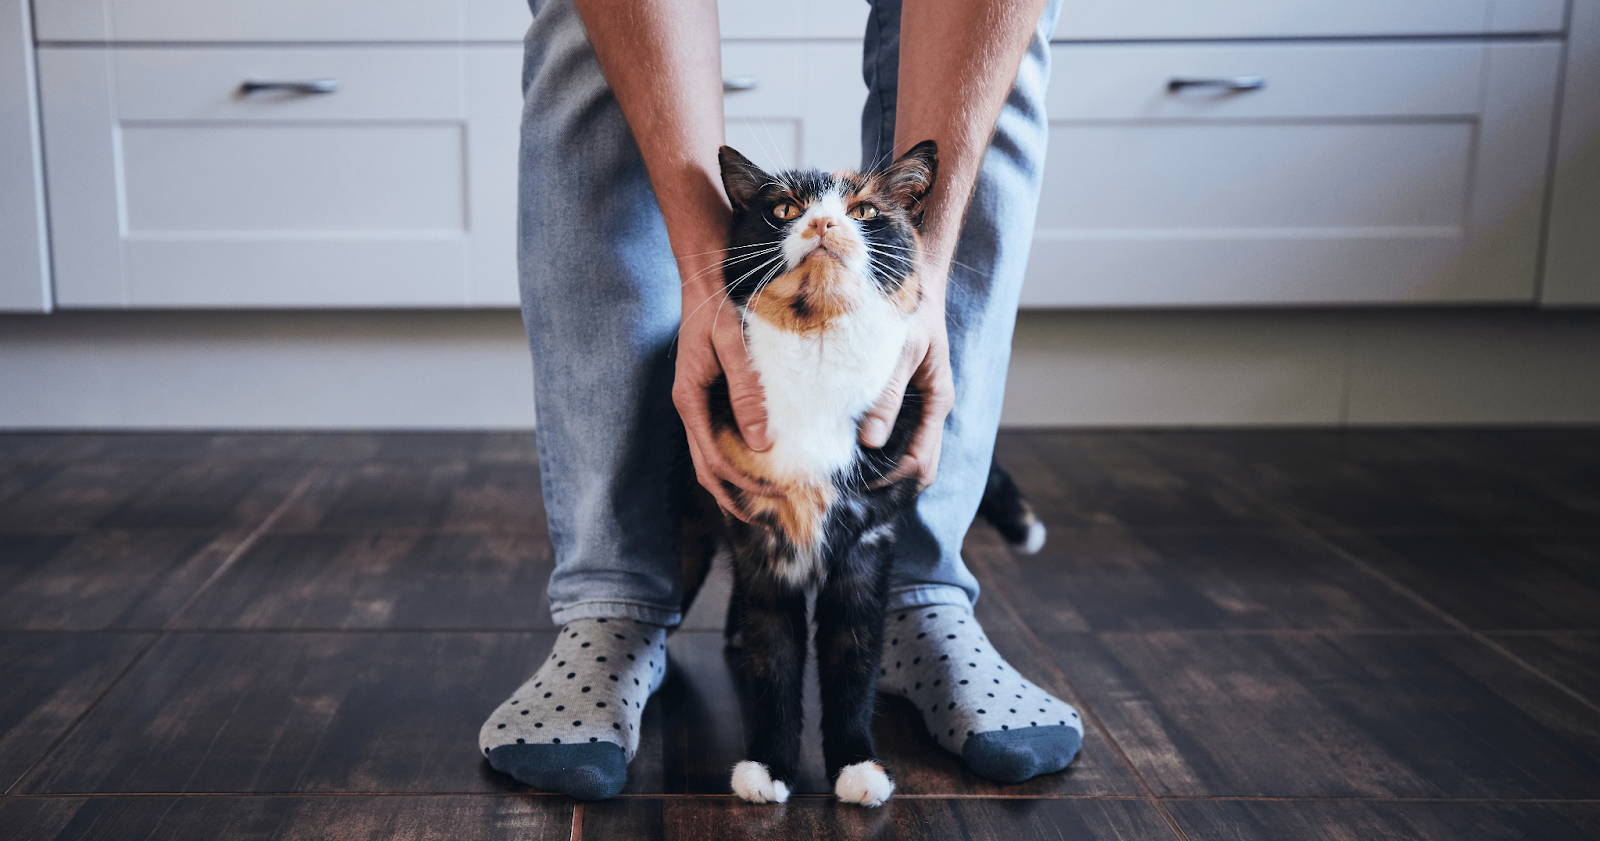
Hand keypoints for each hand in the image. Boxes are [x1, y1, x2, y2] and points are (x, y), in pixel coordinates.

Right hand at [673, 276, 774, 520]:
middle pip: (707, 470)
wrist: (703, 285)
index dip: (744, 482)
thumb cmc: (717, 310)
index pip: (714, 459)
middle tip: (774, 513)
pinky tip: (762, 465)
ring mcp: (697, 406)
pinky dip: (738, 459)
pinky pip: (720, 440)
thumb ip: (746, 390)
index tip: (776, 494)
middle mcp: (689, 410)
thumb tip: (761, 442)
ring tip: (768, 500)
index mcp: (690, 401)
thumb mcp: (733, 345)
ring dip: (736, 483)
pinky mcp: (709, 400)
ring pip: (711, 459)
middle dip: (738, 496)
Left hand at [858, 292, 954, 489]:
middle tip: (848, 487)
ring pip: (908, 452)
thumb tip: (871, 441)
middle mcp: (932, 408)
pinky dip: (877, 447)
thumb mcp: (899, 350)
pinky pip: (896, 433)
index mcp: (938, 400)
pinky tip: (849, 446)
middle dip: (889, 482)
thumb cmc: (910, 308)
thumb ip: (887, 394)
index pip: (921, 461)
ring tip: (845, 472)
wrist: (915, 277)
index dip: (892, 479)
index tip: (858, 482)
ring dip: (882, 467)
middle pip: (918, 465)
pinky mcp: (905, 397)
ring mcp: (921, 405)